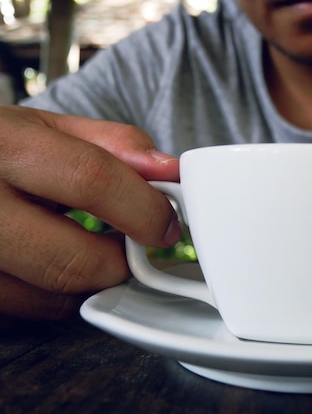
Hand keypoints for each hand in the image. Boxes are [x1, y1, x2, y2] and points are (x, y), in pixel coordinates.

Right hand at [0, 106, 181, 321]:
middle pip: (70, 260)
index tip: (166, 226)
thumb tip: (169, 171)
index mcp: (3, 147)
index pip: (90, 181)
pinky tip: (50, 261)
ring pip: (49, 298)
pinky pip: (24, 309)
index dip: (143, 209)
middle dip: (119, 263)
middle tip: (132, 249)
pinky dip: (52, 295)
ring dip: (86, 282)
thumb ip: (113, 144)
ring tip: (83, 248)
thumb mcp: (46, 128)